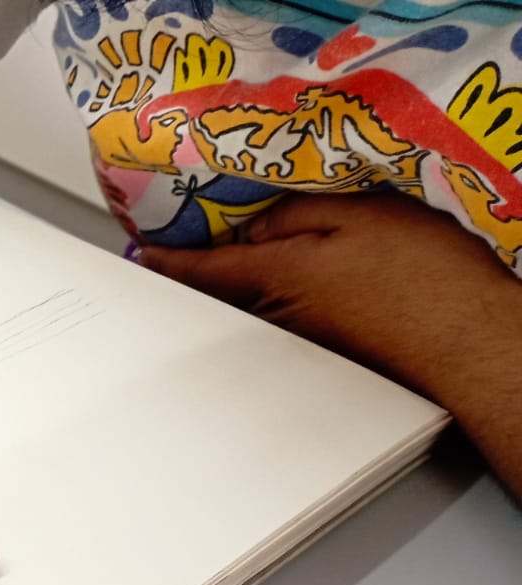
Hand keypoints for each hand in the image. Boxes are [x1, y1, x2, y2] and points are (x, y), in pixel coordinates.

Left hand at [138, 192, 521, 494]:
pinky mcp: (325, 349)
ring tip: (215, 259)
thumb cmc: (421, 275)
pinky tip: (279, 283)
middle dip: (190, 275)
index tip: (139, 255)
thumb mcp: (357, 215)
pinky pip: (277, 319)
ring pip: (246, 309)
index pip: (200, 270)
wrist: (466, 340)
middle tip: (167, 252)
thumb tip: (251, 226)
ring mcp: (299, 338)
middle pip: (218, 295)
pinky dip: (264, 300)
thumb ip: (294, 214)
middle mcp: (276, 316)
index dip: (165, 261)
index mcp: (276, 277)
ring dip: (226, 289)